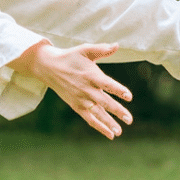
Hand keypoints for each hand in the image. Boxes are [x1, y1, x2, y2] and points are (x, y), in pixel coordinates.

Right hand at [9, 42, 132, 139]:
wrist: (49, 67)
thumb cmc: (71, 57)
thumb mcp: (85, 50)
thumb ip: (102, 49)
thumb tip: (117, 45)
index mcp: (91, 75)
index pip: (107, 84)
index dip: (118, 90)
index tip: (129, 96)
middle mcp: (86, 89)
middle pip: (104, 102)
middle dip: (117, 111)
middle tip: (129, 119)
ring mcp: (81, 99)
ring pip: (97, 113)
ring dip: (108, 123)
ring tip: (119, 132)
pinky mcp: (77, 106)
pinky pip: (89, 118)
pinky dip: (99, 126)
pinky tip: (110, 134)